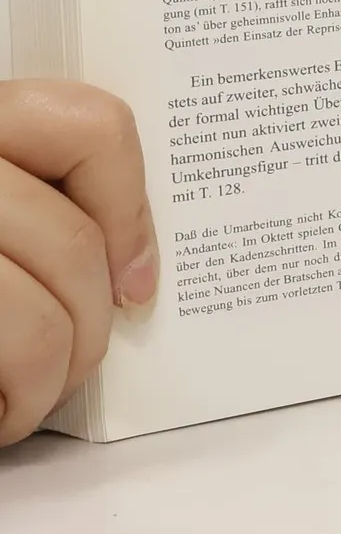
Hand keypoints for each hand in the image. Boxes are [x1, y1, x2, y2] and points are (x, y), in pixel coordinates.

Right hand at [0, 81, 156, 446]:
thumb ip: (28, 205)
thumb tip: (128, 268)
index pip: (90, 126)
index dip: (131, 207)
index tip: (134, 276)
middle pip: (72, 245)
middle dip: (92, 325)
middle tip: (76, 362)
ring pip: (36, 323)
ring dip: (49, 380)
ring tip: (28, 397)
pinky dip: (3, 407)